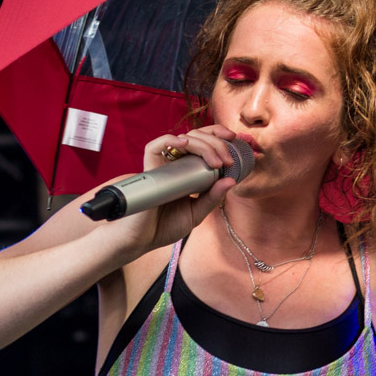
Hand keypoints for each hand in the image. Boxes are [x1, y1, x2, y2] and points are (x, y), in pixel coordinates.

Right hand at [113, 126, 241, 255]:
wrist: (142, 240)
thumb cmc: (165, 227)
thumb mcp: (196, 213)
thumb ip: (212, 198)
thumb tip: (231, 180)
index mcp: (186, 170)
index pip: (202, 142)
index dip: (217, 135)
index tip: (233, 138)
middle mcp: (174, 164)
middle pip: (196, 137)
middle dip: (216, 142)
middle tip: (228, 160)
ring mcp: (162, 165)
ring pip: (182, 139)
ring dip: (204, 145)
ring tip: (216, 162)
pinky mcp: (149, 170)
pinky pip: (155, 147)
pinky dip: (170, 140)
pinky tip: (185, 144)